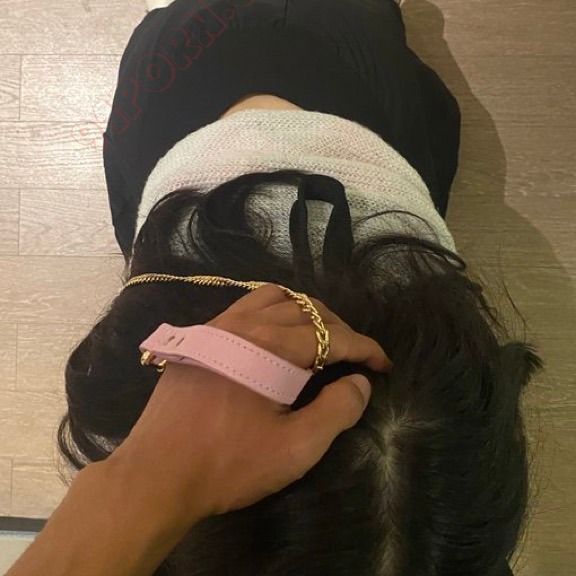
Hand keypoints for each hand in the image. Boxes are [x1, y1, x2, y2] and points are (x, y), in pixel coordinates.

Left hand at [107, 283, 392, 527]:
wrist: (156, 473)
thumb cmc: (229, 463)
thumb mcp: (295, 448)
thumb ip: (336, 411)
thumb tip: (360, 383)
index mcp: (273, 347)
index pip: (332, 336)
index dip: (365, 348)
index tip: (384, 365)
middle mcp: (247, 324)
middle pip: (307, 310)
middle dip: (339, 330)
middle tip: (356, 357)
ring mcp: (220, 326)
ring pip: (277, 298)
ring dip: (306, 313)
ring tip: (320, 339)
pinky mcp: (202, 337)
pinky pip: (248, 305)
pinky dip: (275, 311)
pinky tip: (277, 336)